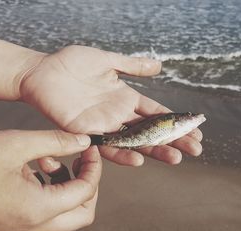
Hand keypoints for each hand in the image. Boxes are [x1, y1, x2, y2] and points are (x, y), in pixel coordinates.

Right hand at [0, 130, 100, 230]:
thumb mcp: (17, 144)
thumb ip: (56, 142)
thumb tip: (83, 141)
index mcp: (38, 209)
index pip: (86, 192)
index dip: (94, 168)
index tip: (90, 149)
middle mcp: (35, 226)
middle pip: (84, 212)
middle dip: (88, 184)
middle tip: (81, 160)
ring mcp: (26, 228)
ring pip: (68, 214)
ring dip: (70, 186)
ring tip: (51, 161)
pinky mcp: (19, 223)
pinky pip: (50, 211)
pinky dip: (54, 190)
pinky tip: (39, 168)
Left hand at [20, 46, 202, 165]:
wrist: (43, 71)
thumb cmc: (73, 64)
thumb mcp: (107, 61)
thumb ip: (132, 66)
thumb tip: (159, 66)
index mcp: (126, 99)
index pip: (157, 113)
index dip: (176, 121)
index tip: (197, 129)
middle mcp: (119, 115)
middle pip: (151, 131)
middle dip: (174, 140)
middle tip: (196, 149)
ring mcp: (105, 125)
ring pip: (134, 142)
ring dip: (155, 150)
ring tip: (176, 158)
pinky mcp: (87, 132)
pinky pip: (108, 146)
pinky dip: (123, 154)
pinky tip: (139, 158)